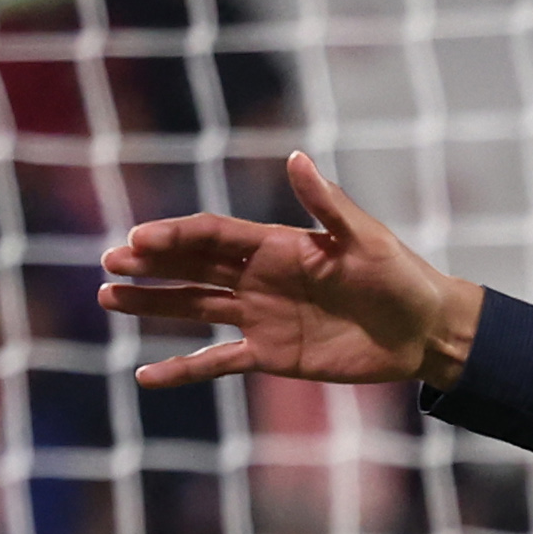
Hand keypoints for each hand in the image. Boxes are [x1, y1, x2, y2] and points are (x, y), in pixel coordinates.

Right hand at [100, 152, 480, 392]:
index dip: (174, 236)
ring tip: (109, 300)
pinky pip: (217, 363)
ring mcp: (261, 316)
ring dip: (152, 305)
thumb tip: (296, 158)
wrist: (424, 329)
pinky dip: (183, 369)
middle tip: (109, 264)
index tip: (137, 240)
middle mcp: (259, 277)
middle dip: (150, 264)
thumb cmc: (399, 275)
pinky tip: (146, 375)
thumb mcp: (365, 238)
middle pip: (191, 266)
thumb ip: (327, 203)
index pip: (211, 235)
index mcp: (276, 244)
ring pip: (194, 307)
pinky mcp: (271, 355)